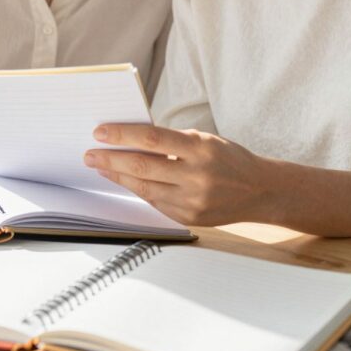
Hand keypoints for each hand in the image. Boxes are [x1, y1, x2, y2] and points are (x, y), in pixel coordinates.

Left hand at [84, 124, 275, 226]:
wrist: (260, 191)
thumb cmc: (229, 159)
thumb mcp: (205, 140)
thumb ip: (171, 141)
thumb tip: (131, 140)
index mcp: (200, 149)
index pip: (152, 138)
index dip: (122, 135)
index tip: (100, 132)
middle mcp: (196, 176)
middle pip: (142, 166)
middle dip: (110, 159)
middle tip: (89, 154)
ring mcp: (192, 201)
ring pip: (144, 188)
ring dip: (118, 177)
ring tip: (101, 167)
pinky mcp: (189, 218)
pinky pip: (155, 203)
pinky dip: (137, 190)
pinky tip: (124, 181)